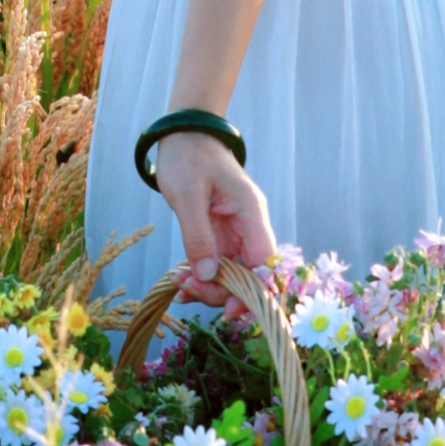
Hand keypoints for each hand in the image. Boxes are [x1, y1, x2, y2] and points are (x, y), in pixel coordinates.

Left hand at [153, 131, 276, 304]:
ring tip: (179, 286)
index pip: (264, 261)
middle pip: (251, 274)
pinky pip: (220, 265)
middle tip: (189, 292)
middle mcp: (251, 226)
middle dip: (223, 291)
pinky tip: (183, 284)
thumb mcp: (187, 196)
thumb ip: (197, 236)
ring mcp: (238, 232)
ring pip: (235, 274)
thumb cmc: (187, 158)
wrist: (184, 136)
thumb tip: (206, 275)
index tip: (228, 309)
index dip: (252, 289)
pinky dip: (203, 278)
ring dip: (210, 287)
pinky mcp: (223, 235)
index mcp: (251, 212)